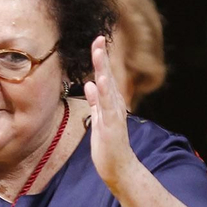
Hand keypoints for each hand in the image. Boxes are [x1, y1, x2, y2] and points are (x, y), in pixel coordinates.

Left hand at [84, 35, 139, 194]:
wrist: (118, 168)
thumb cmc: (108, 145)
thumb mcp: (98, 118)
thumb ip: (95, 101)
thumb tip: (88, 83)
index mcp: (110, 103)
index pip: (104, 76)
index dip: (100, 59)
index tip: (96, 41)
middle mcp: (114, 105)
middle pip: (107, 76)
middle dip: (102, 57)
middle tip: (98, 38)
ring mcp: (114, 115)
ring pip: (108, 88)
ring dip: (103, 69)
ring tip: (99, 52)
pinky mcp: (112, 126)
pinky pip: (108, 107)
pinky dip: (104, 93)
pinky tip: (100, 81)